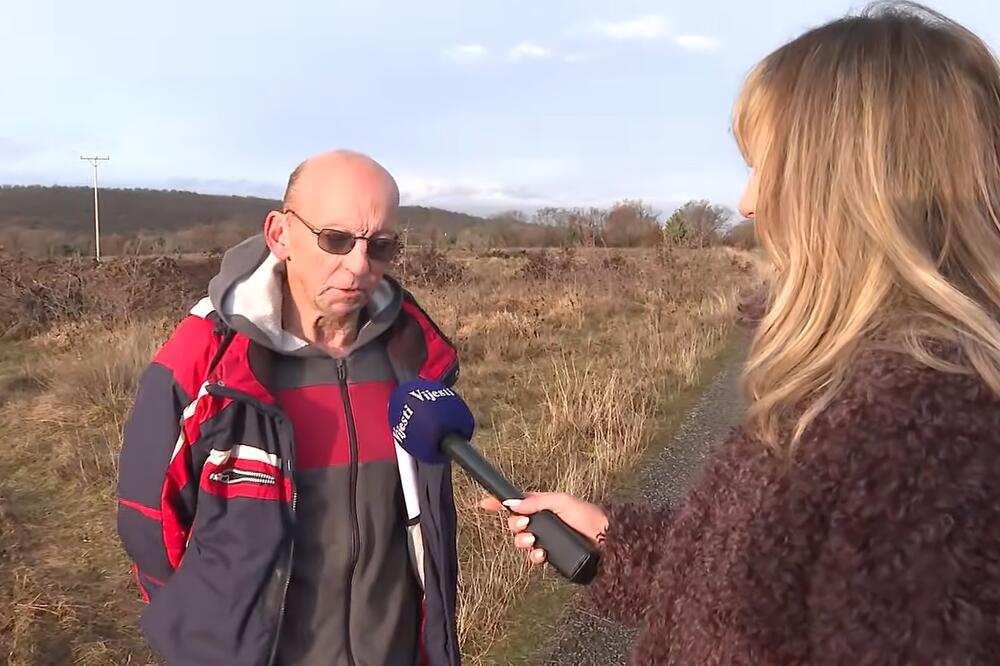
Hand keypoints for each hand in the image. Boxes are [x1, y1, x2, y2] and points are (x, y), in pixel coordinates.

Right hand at [479, 492, 608, 565]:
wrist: (603, 540)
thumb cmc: (585, 515)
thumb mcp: (560, 501)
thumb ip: (536, 502)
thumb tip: (513, 503)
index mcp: (541, 505)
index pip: (516, 503)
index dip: (499, 503)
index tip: (483, 504)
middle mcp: (541, 522)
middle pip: (514, 524)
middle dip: (515, 526)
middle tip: (526, 527)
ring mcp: (545, 539)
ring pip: (521, 542)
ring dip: (523, 542)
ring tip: (534, 542)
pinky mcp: (551, 555)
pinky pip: (533, 558)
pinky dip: (534, 557)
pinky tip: (542, 555)